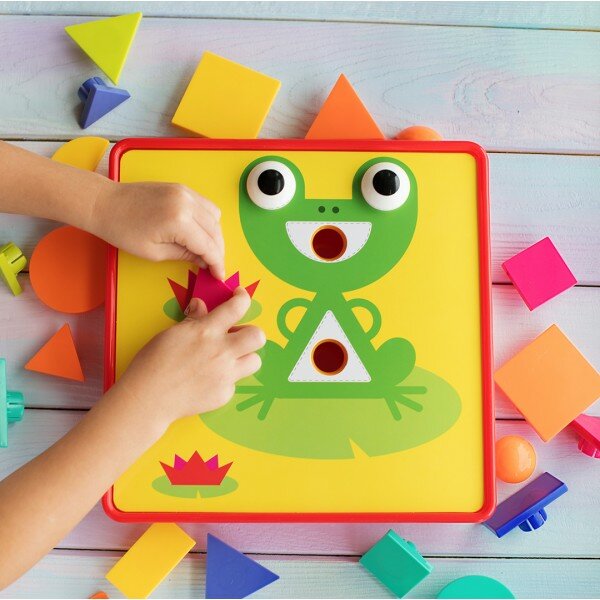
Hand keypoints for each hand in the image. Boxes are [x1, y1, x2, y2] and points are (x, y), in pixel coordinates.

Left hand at [91, 180, 224, 278]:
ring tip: (206, 250)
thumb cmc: (122, 230)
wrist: (104, 203)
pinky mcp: (182, 188)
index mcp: (179, 221)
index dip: (217, 263)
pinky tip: (200, 233)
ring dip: (215, 235)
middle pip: (216, 231)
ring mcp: (185, 192)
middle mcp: (187, 203)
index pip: (208, 245)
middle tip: (213, 266)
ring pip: (215, 217)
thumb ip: (184, 255)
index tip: (219, 275)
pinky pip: (206, 205)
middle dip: (218, 251)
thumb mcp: (154, 252)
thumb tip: (204, 260)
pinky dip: (208, 221)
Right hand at [112, 288, 264, 430]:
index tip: (240, 297)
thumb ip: (193, 320)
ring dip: (244, 357)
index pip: (237, 307)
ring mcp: (225, 375)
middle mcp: (222, 352)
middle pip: (258, 336)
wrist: (148, 398)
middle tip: (236, 337)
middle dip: (251, 333)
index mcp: (207, 331)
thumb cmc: (154, 363)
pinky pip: (235, 383)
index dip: (242, 298)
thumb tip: (200, 305)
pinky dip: (225, 380)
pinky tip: (208, 381)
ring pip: (255, 361)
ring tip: (227, 359)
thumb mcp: (172, 333)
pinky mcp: (224, 394)